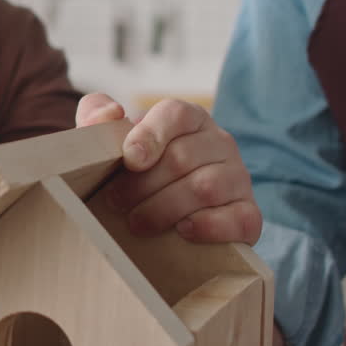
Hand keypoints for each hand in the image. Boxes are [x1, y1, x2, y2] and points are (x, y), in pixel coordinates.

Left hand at [75, 93, 260, 244]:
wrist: (168, 212)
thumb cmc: (137, 170)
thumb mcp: (112, 139)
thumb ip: (97, 115)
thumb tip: (109, 114)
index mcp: (189, 119)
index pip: (175, 114)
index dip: (150, 135)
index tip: (129, 160)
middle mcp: (219, 143)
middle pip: (182, 157)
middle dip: (142, 184)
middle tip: (114, 202)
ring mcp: (238, 177)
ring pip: (205, 187)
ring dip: (164, 208)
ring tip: (136, 223)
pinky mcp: (248, 213)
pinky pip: (240, 218)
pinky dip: (209, 226)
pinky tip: (182, 231)